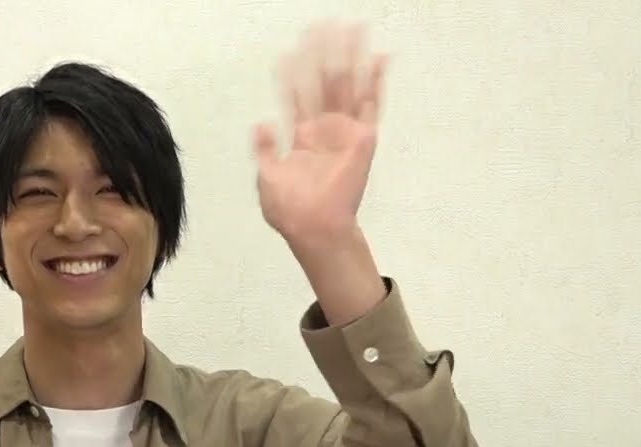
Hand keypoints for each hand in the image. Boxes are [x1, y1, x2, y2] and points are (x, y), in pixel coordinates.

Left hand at [253, 22, 386, 261]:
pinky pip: (372, 104)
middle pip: (326, 83)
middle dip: (325, 55)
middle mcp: (326, 129)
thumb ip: (266, 149)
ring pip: (349, 86)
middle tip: (324, 26)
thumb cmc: (290, 210)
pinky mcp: (364, 137)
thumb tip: (261, 124)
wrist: (312, 227)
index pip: (298, 96)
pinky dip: (376, 81)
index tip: (291, 51)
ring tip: (353, 29)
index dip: (294, 74)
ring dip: (351, 58)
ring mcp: (346, 131)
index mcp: (303, 137)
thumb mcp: (267, 176)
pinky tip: (379, 57)